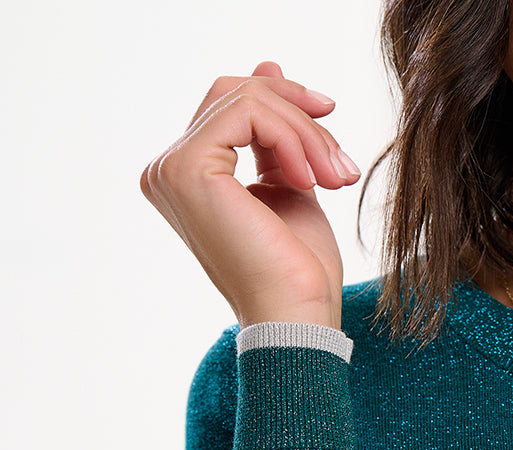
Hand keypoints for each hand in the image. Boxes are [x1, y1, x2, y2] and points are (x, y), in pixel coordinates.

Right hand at [139, 60, 359, 328]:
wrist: (297, 315)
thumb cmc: (297, 268)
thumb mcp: (289, 180)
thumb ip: (273, 129)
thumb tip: (267, 63)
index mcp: (185, 175)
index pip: (230, 106)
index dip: (285, 105)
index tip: (330, 121)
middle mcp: (166, 169)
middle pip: (235, 93)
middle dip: (297, 114)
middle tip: (340, 159)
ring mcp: (171, 167)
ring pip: (247, 100)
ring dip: (305, 132)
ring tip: (336, 176)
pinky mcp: (187, 168)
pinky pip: (249, 113)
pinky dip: (293, 138)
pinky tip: (311, 179)